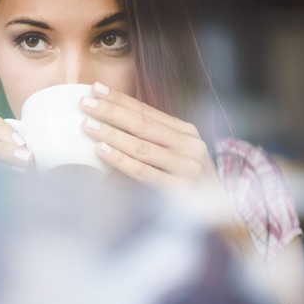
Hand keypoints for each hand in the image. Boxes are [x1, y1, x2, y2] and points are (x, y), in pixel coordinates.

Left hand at [80, 82, 217, 188]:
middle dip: (111, 111)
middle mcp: (189, 145)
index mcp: (185, 132)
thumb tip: (106, 125)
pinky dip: (121, 160)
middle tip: (85, 103)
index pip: (146, 111)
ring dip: (112, 133)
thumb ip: (147, 141)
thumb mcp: (172, 156)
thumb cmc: (184, 183)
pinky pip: (143, 172)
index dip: (120, 99)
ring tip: (88, 125)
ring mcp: (187, 167)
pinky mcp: (181, 190)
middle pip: (143, 124)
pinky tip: (101, 150)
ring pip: (142, 146)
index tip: (96, 88)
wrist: (217, 215)